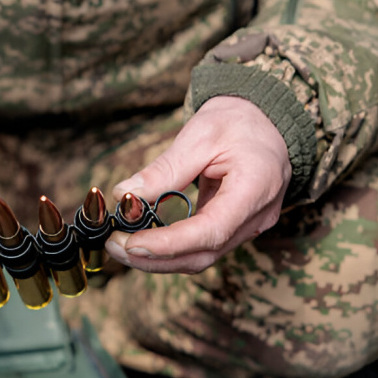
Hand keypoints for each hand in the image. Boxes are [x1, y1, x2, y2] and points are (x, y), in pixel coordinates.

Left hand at [106, 96, 291, 272]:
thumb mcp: (200, 135)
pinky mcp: (234, 226)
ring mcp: (248, 225)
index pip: (211, 231)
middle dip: (156, 258)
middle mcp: (257, 215)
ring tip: (121, 245)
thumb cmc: (237, 121)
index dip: (169, 244)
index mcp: (256, 187)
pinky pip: (201, 245)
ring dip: (159, 257)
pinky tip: (143, 238)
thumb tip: (125, 194)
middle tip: (114, 246)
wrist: (263, 120)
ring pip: (202, 256)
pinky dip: (170, 247)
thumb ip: (165, 169)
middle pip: (204, 253)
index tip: (132, 243)